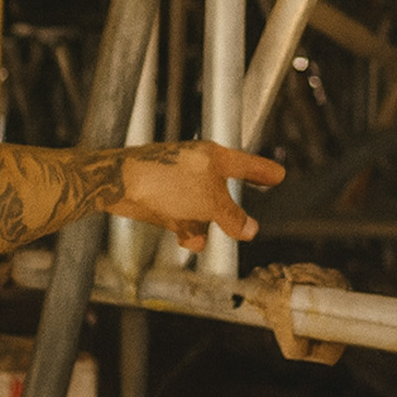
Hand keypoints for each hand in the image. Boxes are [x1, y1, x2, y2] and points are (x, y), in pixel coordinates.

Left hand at [104, 141, 285, 251]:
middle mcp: (197, 168)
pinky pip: (182, 216)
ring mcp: (178, 184)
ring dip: (203, 225)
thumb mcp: (209, 201)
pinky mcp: (161, 199)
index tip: (278, 175)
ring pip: (201, 208)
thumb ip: (232, 216)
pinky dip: (186, 228)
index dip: (263, 171)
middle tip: (243, 220)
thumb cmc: (165, 180)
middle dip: (228, 209)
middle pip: (223, 190)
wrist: (119, 183)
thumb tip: (250, 229)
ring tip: (198, 239)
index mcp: (213, 157)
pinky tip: (188, 239)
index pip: (246, 164)